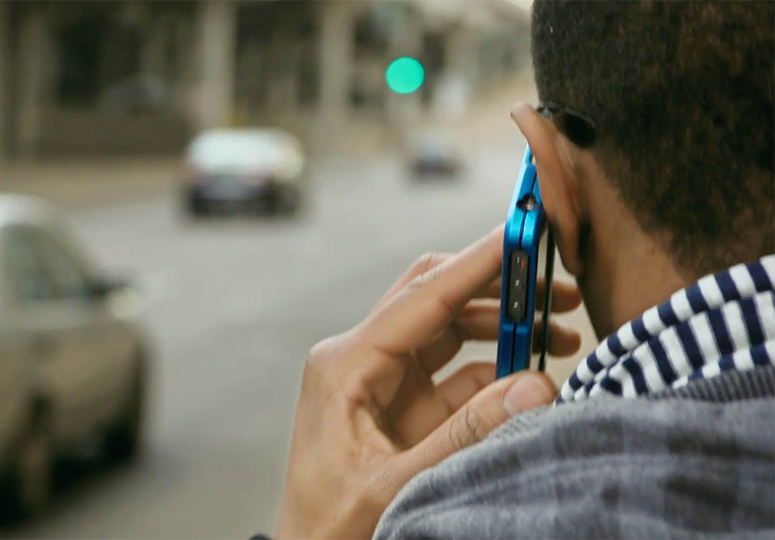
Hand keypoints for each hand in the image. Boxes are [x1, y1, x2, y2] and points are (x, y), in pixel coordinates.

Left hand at [274, 226, 581, 539]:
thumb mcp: (395, 486)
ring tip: (559, 334)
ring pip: (448, 328)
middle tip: (556, 286)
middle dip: (496, 287)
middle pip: (434, 297)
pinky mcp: (400, 403)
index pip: (421, 297)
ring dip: (501, 326)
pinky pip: (454, 370)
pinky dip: (495, 367)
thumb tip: (534, 388)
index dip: (477, 263)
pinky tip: (531, 377)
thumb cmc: (329, 525)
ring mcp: (380, 379)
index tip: (522, 233)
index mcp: (345, 365)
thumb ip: (463, 439)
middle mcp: (360, 359)